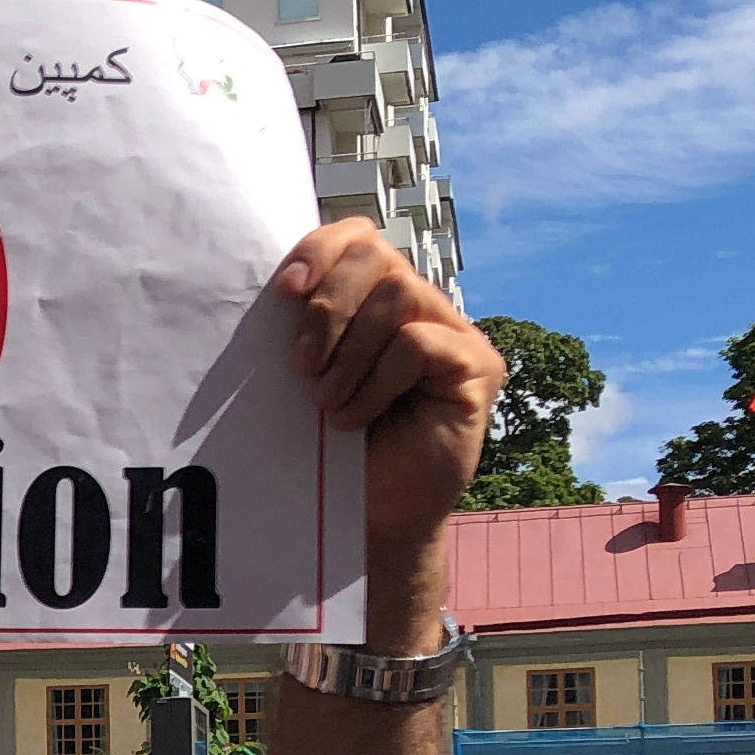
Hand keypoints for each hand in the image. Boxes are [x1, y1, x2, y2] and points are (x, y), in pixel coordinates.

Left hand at [272, 219, 496, 624]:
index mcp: (379, 301)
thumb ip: (307, 326)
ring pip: (398, 294)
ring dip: (351, 352)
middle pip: (376, 257)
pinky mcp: (477, 368)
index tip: (285, 291)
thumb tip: (278, 286)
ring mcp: (455, 335)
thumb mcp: (312, 377)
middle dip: (329, 308)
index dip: (321, 250)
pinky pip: (418, 342)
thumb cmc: (336, 452)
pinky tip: (359, 417)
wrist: (374, 517)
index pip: (359, 237)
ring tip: (329, 403)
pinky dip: (379, 379)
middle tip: (302, 367)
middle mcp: (423, 308)